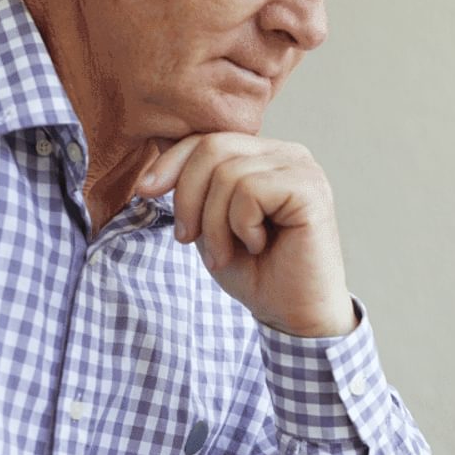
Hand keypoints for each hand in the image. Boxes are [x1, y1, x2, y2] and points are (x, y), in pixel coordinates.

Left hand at [136, 134, 355, 337]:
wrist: (294, 316)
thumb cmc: (256, 273)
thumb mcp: (210, 222)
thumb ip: (195, 184)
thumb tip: (158, 141)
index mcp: (265, 156)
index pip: (207, 138)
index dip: (171, 163)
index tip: (145, 192)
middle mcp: (287, 154)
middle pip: (212, 148)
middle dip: (188, 197)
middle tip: (188, 239)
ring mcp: (301, 168)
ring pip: (227, 173)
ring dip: (215, 223)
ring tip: (225, 253)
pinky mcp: (309, 189)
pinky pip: (250, 191)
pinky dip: (241, 225)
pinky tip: (257, 245)